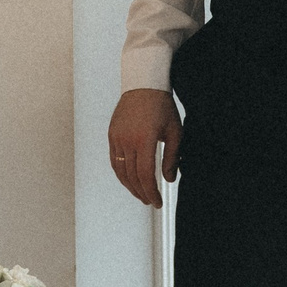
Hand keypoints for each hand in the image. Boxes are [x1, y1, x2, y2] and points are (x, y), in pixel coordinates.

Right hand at [109, 87, 180, 207]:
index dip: (151, 192)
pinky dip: (121, 174)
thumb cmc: (161, 106)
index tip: (157, 202)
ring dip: (130, 186)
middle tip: (150, 202)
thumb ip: (171, 157)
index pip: (146, 175)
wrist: (143, 84)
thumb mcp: (174, 131)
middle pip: (132, 176)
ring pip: (120, 170)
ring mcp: (117, 138)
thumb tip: (169, 179)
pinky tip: (129, 180)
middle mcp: (127, 140)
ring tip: (140, 194)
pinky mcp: (112, 135)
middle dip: (142, 193)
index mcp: (144, 140)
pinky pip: (114, 160)